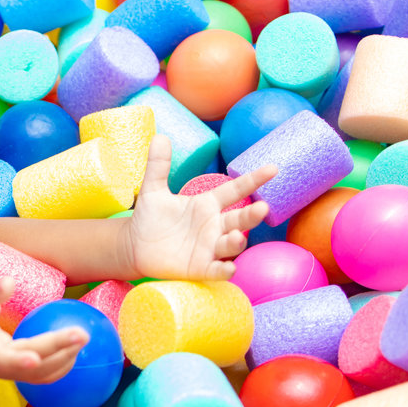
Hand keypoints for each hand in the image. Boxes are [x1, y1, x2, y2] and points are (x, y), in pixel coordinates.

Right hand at [0, 278, 88, 383]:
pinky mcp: (20, 375)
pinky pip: (44, 376)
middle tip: (83, 334)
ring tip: (83, 337)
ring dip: (65, 359)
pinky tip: (75, 349)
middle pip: (30, 366)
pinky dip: (62, 365)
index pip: (1, 359)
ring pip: (41, 375)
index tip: (35, 357)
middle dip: (58, 350)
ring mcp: (10, 374)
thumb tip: (10, 282)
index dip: (19, 361)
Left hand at [122, 136, 276, 280]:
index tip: (272, 168)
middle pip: (240, 219)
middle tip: (262, 207)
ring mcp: (209, 248)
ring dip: (236, 242)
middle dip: (252, 215)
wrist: (134, 246)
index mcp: (207, 204)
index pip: (235, 190)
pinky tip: (228, 268)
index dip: (253, 180)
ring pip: (231, 245)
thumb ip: (159, 166)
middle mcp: (214, 226)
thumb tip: (159, 136)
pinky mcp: (200, 267)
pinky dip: (224, 270)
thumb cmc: (149, 218)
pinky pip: (217, 270)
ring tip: (234, 237)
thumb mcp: (153, 191)